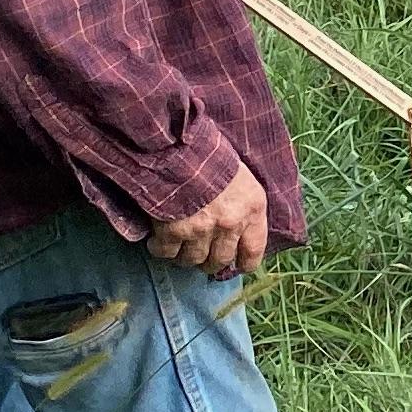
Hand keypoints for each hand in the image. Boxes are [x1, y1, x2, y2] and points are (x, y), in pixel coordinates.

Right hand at [149, 163, 268, 279]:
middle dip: (210, 262)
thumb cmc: (212, 154)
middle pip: (220, 260)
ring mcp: (201, 230)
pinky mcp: (173, 232)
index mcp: (253, 208)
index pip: (254, 250)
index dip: (244, 262)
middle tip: (202, 255)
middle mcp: (230, 224)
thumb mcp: (241, 175)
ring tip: (179, 246)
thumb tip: (237, 224)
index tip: (237, 265)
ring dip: (185, 256)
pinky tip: (158, 240)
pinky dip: (160, 249)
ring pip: (193, 260)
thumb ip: (242, 202)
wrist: (181, 146)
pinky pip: (166, 253)